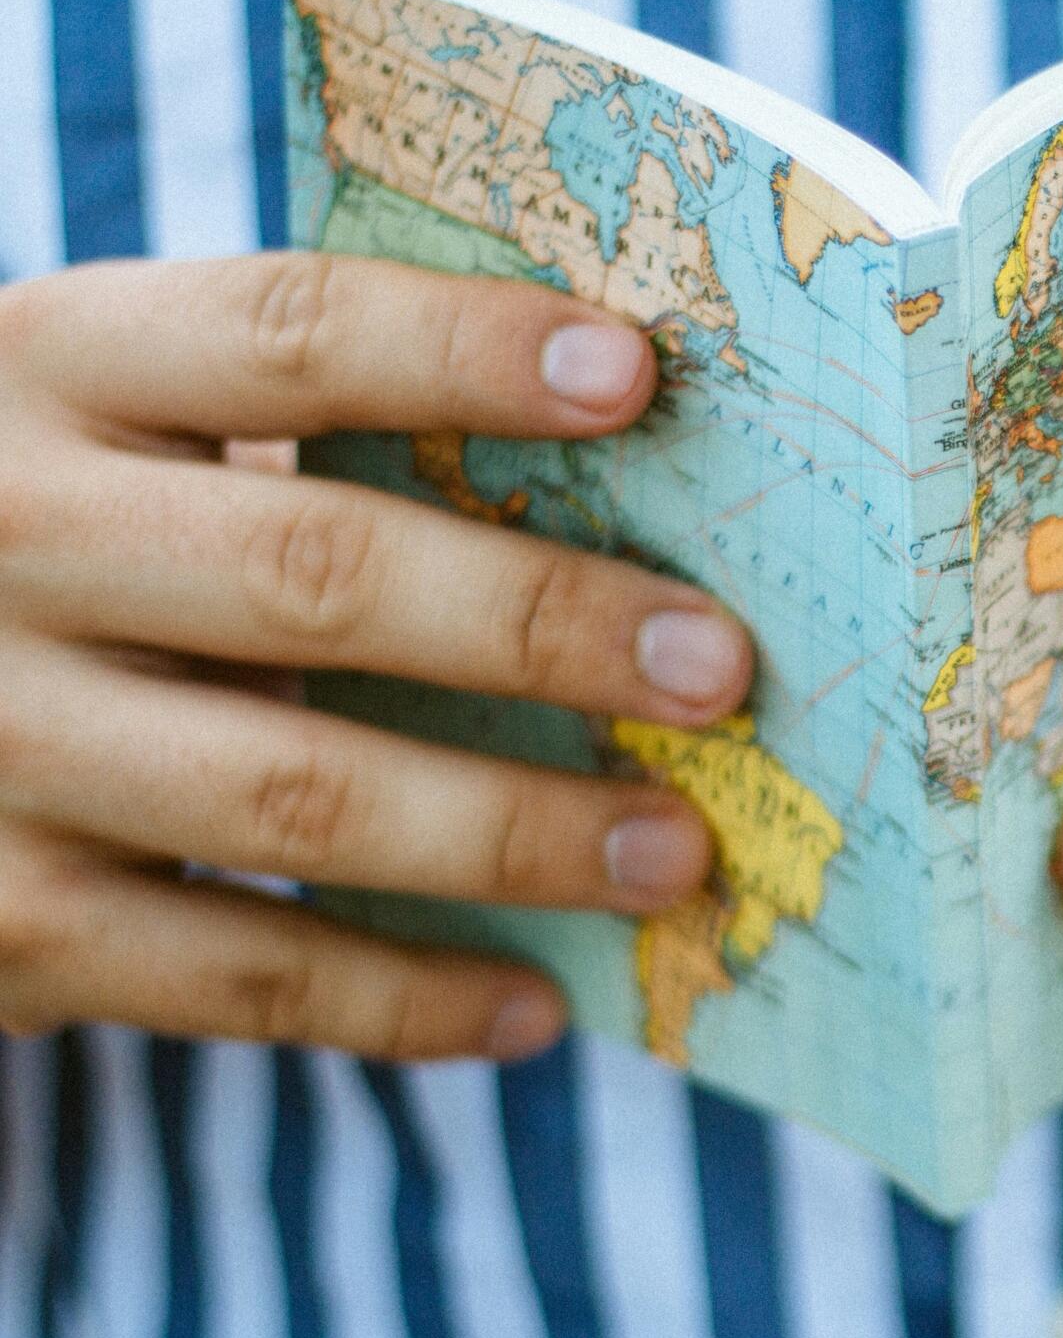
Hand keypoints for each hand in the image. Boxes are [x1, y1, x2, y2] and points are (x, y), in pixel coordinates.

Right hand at [0, 255, 753, 1057]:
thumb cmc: (72, 546)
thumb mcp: (127, 441)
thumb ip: (302, 439)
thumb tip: (625, 484)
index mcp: (54, 368)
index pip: (284, 334)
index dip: (464, 352)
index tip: (639, 377)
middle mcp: (5, 541)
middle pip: (315, 574)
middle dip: (541, 623)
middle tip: (716, 669)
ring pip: (297, 796)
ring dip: (514, 831)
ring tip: (673, 852)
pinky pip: (240, 973)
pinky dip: (405, 999)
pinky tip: (533, 1002)